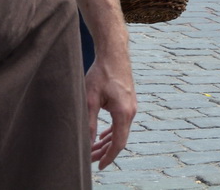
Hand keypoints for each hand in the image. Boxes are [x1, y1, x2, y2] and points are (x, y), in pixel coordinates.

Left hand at [85, 48, 135, 168]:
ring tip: (94, 150)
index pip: (118, 143)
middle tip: (90, 159)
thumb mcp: (90, 99)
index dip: (109, 157)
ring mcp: (132, 106)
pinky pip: (122, 123)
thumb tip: (87, 142)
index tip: (99, 166)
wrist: (114, 54)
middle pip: (120, 139)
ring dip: (108, 142)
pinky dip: (112, 132)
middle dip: (105, 151)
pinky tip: (103, 136)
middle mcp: (131, 111)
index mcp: (123, 112)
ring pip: (121, 131)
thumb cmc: (101, 73)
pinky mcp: (129, 101)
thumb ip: (90, 122)